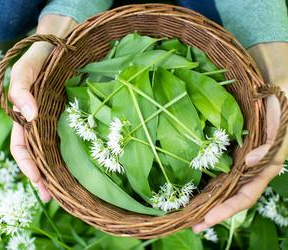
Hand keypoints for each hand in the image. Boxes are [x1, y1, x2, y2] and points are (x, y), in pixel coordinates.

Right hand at [9, 15, 76, 200]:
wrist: (64, 44)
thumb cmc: (42, 57)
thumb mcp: (26, 69)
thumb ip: (21, 89)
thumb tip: (29, 116)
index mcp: (25, 116)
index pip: (21, 147)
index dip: (27, 166)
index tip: (39, 182)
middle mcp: (41, 123)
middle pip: (39, 156)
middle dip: (43, 177)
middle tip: (54, 197)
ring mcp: (58, 121)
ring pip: (55, 152)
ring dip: (58, 172)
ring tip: (68, 191)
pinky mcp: (74, 117)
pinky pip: (71, 139)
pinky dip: (73, 155)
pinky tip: (82, 167)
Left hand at [192, 42, 287, 232]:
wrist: (274, 91)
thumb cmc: (282, 107)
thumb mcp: (281, 126)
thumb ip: (271, 146)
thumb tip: (250, 162)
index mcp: (266, 168)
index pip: (245, 196)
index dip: (227, 210)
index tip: (206, 219)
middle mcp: (251, 169)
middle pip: (231, 197)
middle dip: (214, 213)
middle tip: (192, 225)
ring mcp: (241, 161)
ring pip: (224, 187)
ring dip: (208, 201)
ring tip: (189, 213)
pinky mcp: (232, 151)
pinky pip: (220, 169)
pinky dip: (208, 181)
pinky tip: (195, 187)